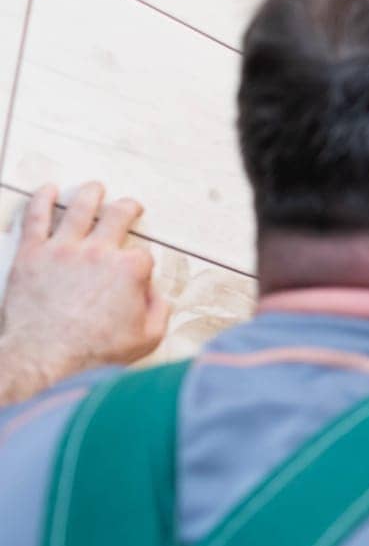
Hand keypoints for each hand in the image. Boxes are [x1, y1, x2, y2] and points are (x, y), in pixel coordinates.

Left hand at [0, 184, 169, 403]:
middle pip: (117, 216)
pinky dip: (41, 199)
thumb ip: (159, 311)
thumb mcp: (146, 339)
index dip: (141, 266)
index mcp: (129, 270)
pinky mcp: (32, 254)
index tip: (135, 277)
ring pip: (79, 208)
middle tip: (130, 205)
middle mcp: (98, 252)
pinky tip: (47, 190)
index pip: (142, 256)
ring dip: (90, 194)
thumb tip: (155, 293)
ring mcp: (63, 249)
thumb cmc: (94, 352)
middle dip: (128, 208)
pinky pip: (35, 216)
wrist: (44, 359)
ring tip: (95, 187)